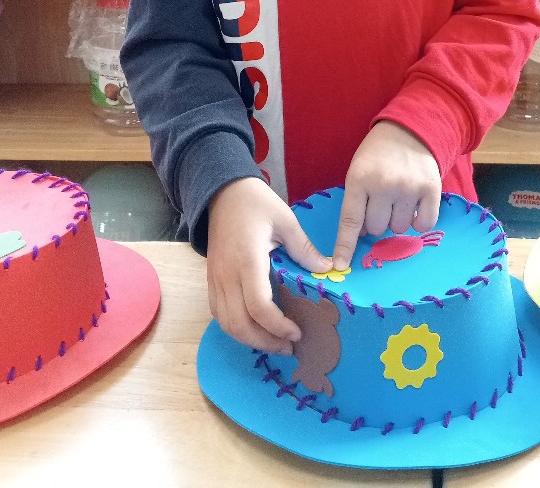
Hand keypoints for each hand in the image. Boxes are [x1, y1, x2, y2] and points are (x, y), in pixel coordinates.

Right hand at [206, 177, 331, 353]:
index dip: (277, 326)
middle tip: (289, 347)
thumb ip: (304, 249)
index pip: (258, 306)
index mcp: (248, 260)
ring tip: (275, 343)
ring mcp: (215, 279)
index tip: (297, 332)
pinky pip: (218, 314)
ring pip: (226, 324)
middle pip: (239, 324)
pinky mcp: (211, 280)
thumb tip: (329, 269)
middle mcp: (227, 275)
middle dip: (265, 342)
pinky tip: (255, 328)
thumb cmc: (256, 203)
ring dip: (250, 340)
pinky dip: (236, 328)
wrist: (223, 192)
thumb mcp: (286, 220)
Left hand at [332, 120, 441, 270]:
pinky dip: (418, 220)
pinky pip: (424, 224)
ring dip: (397, 219)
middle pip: (377, 228)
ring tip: (398, 197)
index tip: (340, 266)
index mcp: (359, 179)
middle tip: (381, 202)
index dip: (345, 245)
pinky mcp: (431, 189)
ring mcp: (409, 187)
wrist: (409, 129)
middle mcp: (384, 184)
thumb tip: (362, 238)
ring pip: (399, 228)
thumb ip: (357, 201)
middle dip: (377, 221)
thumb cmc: (377, 154)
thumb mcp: (358, 170)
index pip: (351, 220)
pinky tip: (414, 205)